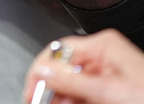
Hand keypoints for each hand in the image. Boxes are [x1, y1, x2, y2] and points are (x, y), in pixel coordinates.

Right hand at [24, 30, 143, 103]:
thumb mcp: (110, 93)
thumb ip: (72, 82)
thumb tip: (42, 73)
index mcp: (103, 46)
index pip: (58, 51)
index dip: (41, 71)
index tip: (32, 91)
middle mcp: (104, 56)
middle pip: (63, 69)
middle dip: (50, 89)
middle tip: (38, 102)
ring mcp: (108, 74)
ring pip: (71, 85)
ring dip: (60, 98)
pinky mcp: (112, 91)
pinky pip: (83, 94)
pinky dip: (73, 101)